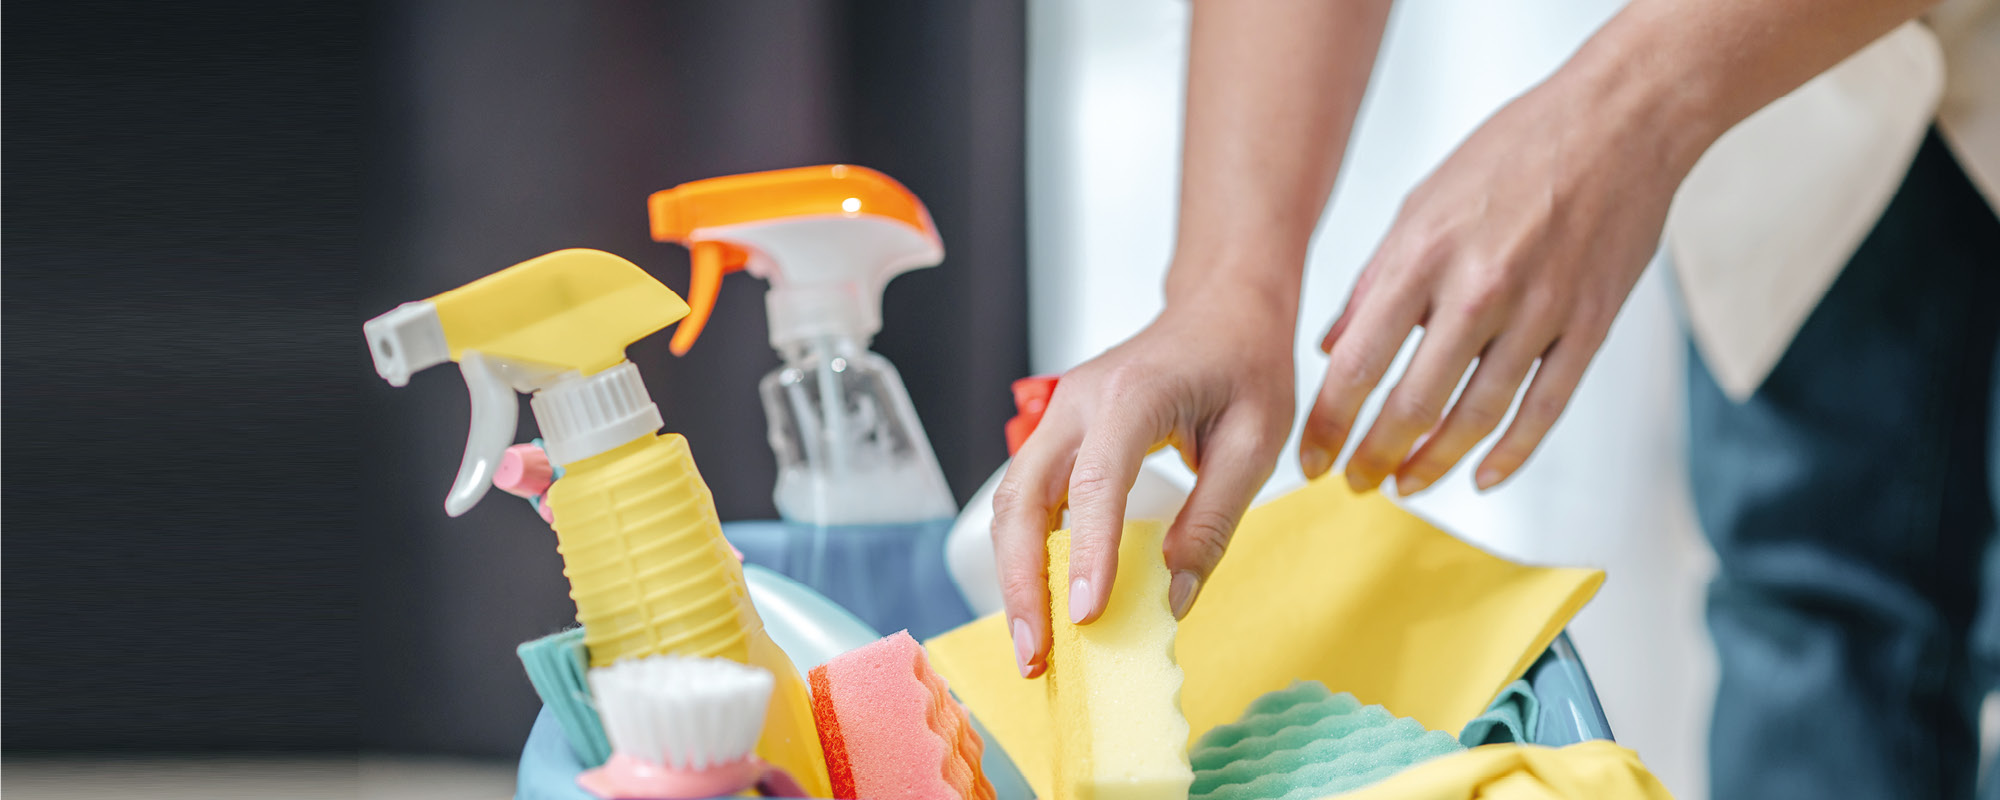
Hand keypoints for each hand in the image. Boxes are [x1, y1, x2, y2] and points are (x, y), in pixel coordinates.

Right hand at [992, 288, 1294, 677]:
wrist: (1222, 305)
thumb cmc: (1244, 362)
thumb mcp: (1256, 441)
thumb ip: (1213, 520)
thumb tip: (1172, 598)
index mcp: (1132, 394)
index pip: (1097, 482)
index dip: (1086, 553)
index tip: (1085, 617)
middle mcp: (1078, 400)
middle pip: (1023, 496)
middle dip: (1021, 581)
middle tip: (1035, 653)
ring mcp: (1060, 414)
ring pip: (1012, 501)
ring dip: (1014, 574)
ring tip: (1033, 642)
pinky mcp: (1059, 432)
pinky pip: (1027, 496)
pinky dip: (1025, 551)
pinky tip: (1040, 599)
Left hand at [1300, 72, 1694, 494]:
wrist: (1620, 119)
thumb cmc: (1516, 151)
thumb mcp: (1421, 203)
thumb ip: (1373, 282)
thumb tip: (1331, 346)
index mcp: (1423, 254)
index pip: (1358, 363)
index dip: (1329, 423)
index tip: (1311, 456)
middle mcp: (1478, 288)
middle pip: (1414, 402)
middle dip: (1375, 455)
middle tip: (1355, 482)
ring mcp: (1540, 310)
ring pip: (1478, 416)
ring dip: (1435, 462)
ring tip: (1407, 484)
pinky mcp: (1590, 325)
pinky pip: (1545, 408)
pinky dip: (1512, 453)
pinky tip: (1482, 475)